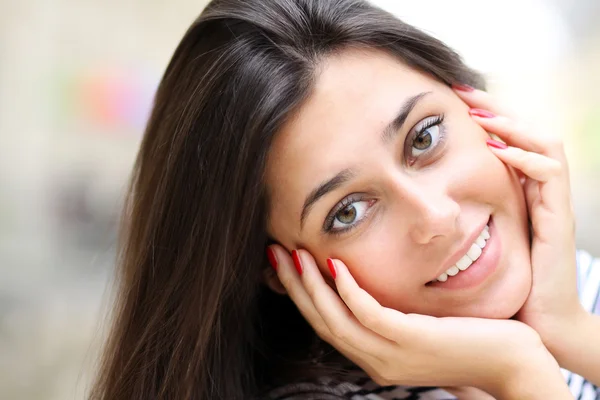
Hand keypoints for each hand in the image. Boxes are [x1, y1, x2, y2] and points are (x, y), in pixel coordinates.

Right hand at [267, 246, 571, 398]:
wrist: (512, 364)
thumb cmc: (470, 340)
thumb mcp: (422, 329)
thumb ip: (393, 318)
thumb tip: (369, 291)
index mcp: (375, 357)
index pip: (326, 324)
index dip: (301, 295)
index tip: (286, 264)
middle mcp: (375, 360)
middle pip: (320, 320)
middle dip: (293, 286)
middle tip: (273, 252)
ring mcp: (391, 354)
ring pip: (335, 318)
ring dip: (309, 284)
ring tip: (291, 254)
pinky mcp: (411, 341)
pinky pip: (368, 313)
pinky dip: (346, 289)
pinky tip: (334, 264)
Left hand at [452, 86, 584, 353]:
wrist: (537, 324)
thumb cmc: (499, 287)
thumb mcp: (469, 245)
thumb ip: (450, 221)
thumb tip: (406, 209)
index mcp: (518, 194)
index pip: (507, 141)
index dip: (482, 118)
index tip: (448, 102)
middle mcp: (538, 193)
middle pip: (526, 132)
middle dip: (495, 108)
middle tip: (462, 90)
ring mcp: (552, 204)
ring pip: (544, 144)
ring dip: (511, 125)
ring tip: (478, 114)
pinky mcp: (558, 219)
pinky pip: (550, 174)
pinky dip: (524, 157)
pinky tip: (495, 151)